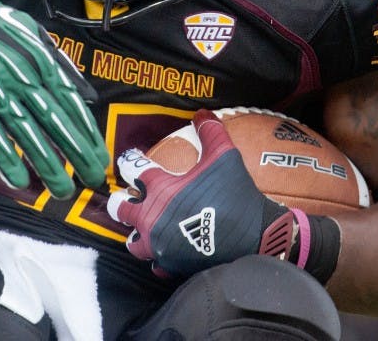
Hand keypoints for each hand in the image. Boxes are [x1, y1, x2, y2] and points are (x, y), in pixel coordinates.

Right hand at [0, 0, 108, 198]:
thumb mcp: (34, 34)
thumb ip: (60, 63)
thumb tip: (86, 94)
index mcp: (39, 61)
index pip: (69, 102)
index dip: (86, 131)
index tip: (100, 155)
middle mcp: (21, 78)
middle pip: (53, 121)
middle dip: (75, 152)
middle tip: (91, 179)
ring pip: (25, 132)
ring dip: (45, 163)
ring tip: (62, 189)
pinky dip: (4, 157)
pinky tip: (19, 180)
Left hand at [107, 110, 290, 277]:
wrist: (255, 238)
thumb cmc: (235, 195)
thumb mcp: (224, 155)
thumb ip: (210, 131)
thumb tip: (202, 112)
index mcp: (160, 189)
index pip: (133, 170)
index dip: (130, 162)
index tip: (132, 159)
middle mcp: (152, 218)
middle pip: (122, 208)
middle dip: (123, 200)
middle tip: (129, 196)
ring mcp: (161, 246)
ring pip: (133, 242)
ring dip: (136, 232)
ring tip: (143, 225)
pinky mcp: (172, 265)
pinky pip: (154, 264)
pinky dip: (156, 257)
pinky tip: (164, 249)